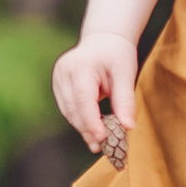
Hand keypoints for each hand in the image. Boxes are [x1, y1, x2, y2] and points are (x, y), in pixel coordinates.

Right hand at [55, 29, 140, 153]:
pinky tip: (91, 130)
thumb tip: (127, 127)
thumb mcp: (126, 74)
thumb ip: (125, 101)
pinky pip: (67, 107)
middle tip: (102, 146)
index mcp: (81, 66)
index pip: (83, 99)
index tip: (102, 138)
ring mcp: (58, 78)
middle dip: (87, 129)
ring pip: (68, 111)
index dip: (91, 121)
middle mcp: (64, 72)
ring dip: (82, 127)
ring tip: (98, 142)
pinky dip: (79, 119)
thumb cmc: (117, 54)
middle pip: (73, 108)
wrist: (104, 39)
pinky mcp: (58, 84)